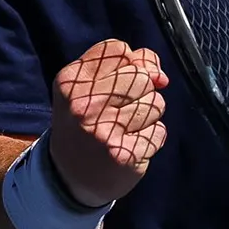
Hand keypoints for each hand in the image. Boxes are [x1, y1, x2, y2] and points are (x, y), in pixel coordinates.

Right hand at [47, 39, 168, 207]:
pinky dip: (151, 139)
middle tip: (119, 112)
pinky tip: (130, 146)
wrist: (68, 178)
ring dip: (148, 117)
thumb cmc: (85, 124)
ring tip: (124, 130)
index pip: (119, 50)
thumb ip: (126, 65)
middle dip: (141, 92)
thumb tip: (160, 76)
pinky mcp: (123, 154)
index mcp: (71, 81)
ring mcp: (103, 130)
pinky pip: (159, 132)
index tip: (117, 83)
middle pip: (141, 76)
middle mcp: (83, 105)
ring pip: (156, 103)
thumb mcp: (89, 88)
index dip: (129, 64)